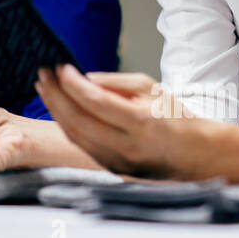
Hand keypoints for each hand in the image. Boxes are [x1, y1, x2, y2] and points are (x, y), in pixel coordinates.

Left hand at [34, 66, 198, 177]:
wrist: (195, 155)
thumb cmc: (176, 118)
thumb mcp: (151, 89)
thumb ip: (116, 82)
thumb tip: (84, 78)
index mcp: (141, 123)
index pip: (97, 102)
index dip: (74, 84)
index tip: (60, 67)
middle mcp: (127, 147)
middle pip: (79, 121)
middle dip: (56, 95)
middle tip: (43, 74)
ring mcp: (118, 162)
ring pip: (75, 135)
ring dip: (56, 110)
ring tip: (44, 88)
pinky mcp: (111, 169)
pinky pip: (82, 145)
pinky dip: (67, 125)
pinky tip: (59, 108)